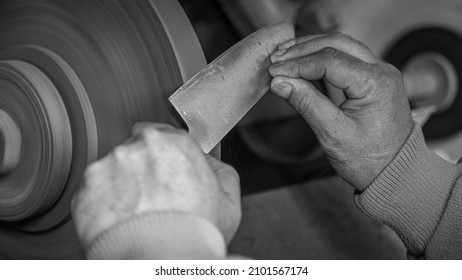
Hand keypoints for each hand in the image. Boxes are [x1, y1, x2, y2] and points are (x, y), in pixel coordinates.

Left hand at [71, 123, 240, 248]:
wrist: (161, 260)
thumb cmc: (194, 233)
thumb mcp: (229, 200)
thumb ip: (221, 171)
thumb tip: (210, 162)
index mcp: (174, 143)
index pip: (163, 136)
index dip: (165, 157)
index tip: (165, 173)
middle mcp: (138, 147)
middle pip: (136, 149)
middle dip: (142, 167)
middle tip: (152, 196)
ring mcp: (108, 166)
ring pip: (112, 169)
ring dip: (121, 184)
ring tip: (137, 213)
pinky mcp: (85, 189)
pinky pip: (93, 193)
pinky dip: (103, 205)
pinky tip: (121, 221)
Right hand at [269, 32, 413, 190]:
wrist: (395, 174)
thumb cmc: (370, 160)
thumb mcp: (334, 135)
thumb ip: (307, 104)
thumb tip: (280, 83)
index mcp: (375, 83)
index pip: (329, 60)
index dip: (297, 64)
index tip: (274, 72)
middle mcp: (382, 71)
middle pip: (336, 43)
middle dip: (302, 49)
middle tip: (275, 59)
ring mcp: (379, 73)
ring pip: (341, 45)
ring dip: (311, 49)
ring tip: (284, 57)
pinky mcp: (372, 79)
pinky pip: (345, 57)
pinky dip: (321, 57)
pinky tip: (302, 63)